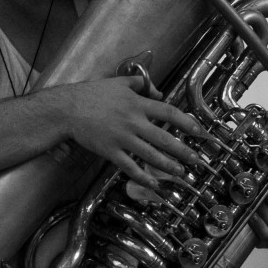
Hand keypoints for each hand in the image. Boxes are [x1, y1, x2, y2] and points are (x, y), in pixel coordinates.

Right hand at [61, 74, 204, 189]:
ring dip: (168, 165)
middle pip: (164, 138)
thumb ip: (141, 84)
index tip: (200, 131)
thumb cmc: (93, 94)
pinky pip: (130, 167)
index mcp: (137, 104)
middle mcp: (133, 122)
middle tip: (196, 160)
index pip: (168, 113)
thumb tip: (158, 93)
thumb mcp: (120, 82)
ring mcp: (122, 138)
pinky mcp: (110, 151)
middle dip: (183, 151)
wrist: (68, 109)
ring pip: (150, 155)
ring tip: (181, 173)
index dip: (186, 122)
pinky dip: (143, 177)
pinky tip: (154, 184)